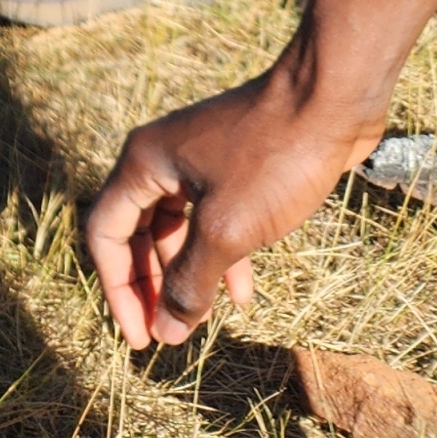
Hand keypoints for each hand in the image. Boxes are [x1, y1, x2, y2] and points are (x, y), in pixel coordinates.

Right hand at [85, 63, 380, 346]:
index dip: (118, 290)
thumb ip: (190, 282)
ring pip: (177, 230)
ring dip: (186, 275)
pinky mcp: (234, 167)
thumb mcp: (226, 230)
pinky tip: (242, 294)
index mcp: (144, 163)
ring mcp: (199, 161)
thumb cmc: (273, 160)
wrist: (331, 99)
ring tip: (202, 322)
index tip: (142, 338)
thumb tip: (165, 332)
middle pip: (136, 233)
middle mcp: (162, 159)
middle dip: (151, 286)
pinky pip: (212, 220)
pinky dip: (220, 256)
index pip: (105, 234)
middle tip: (167, 334)